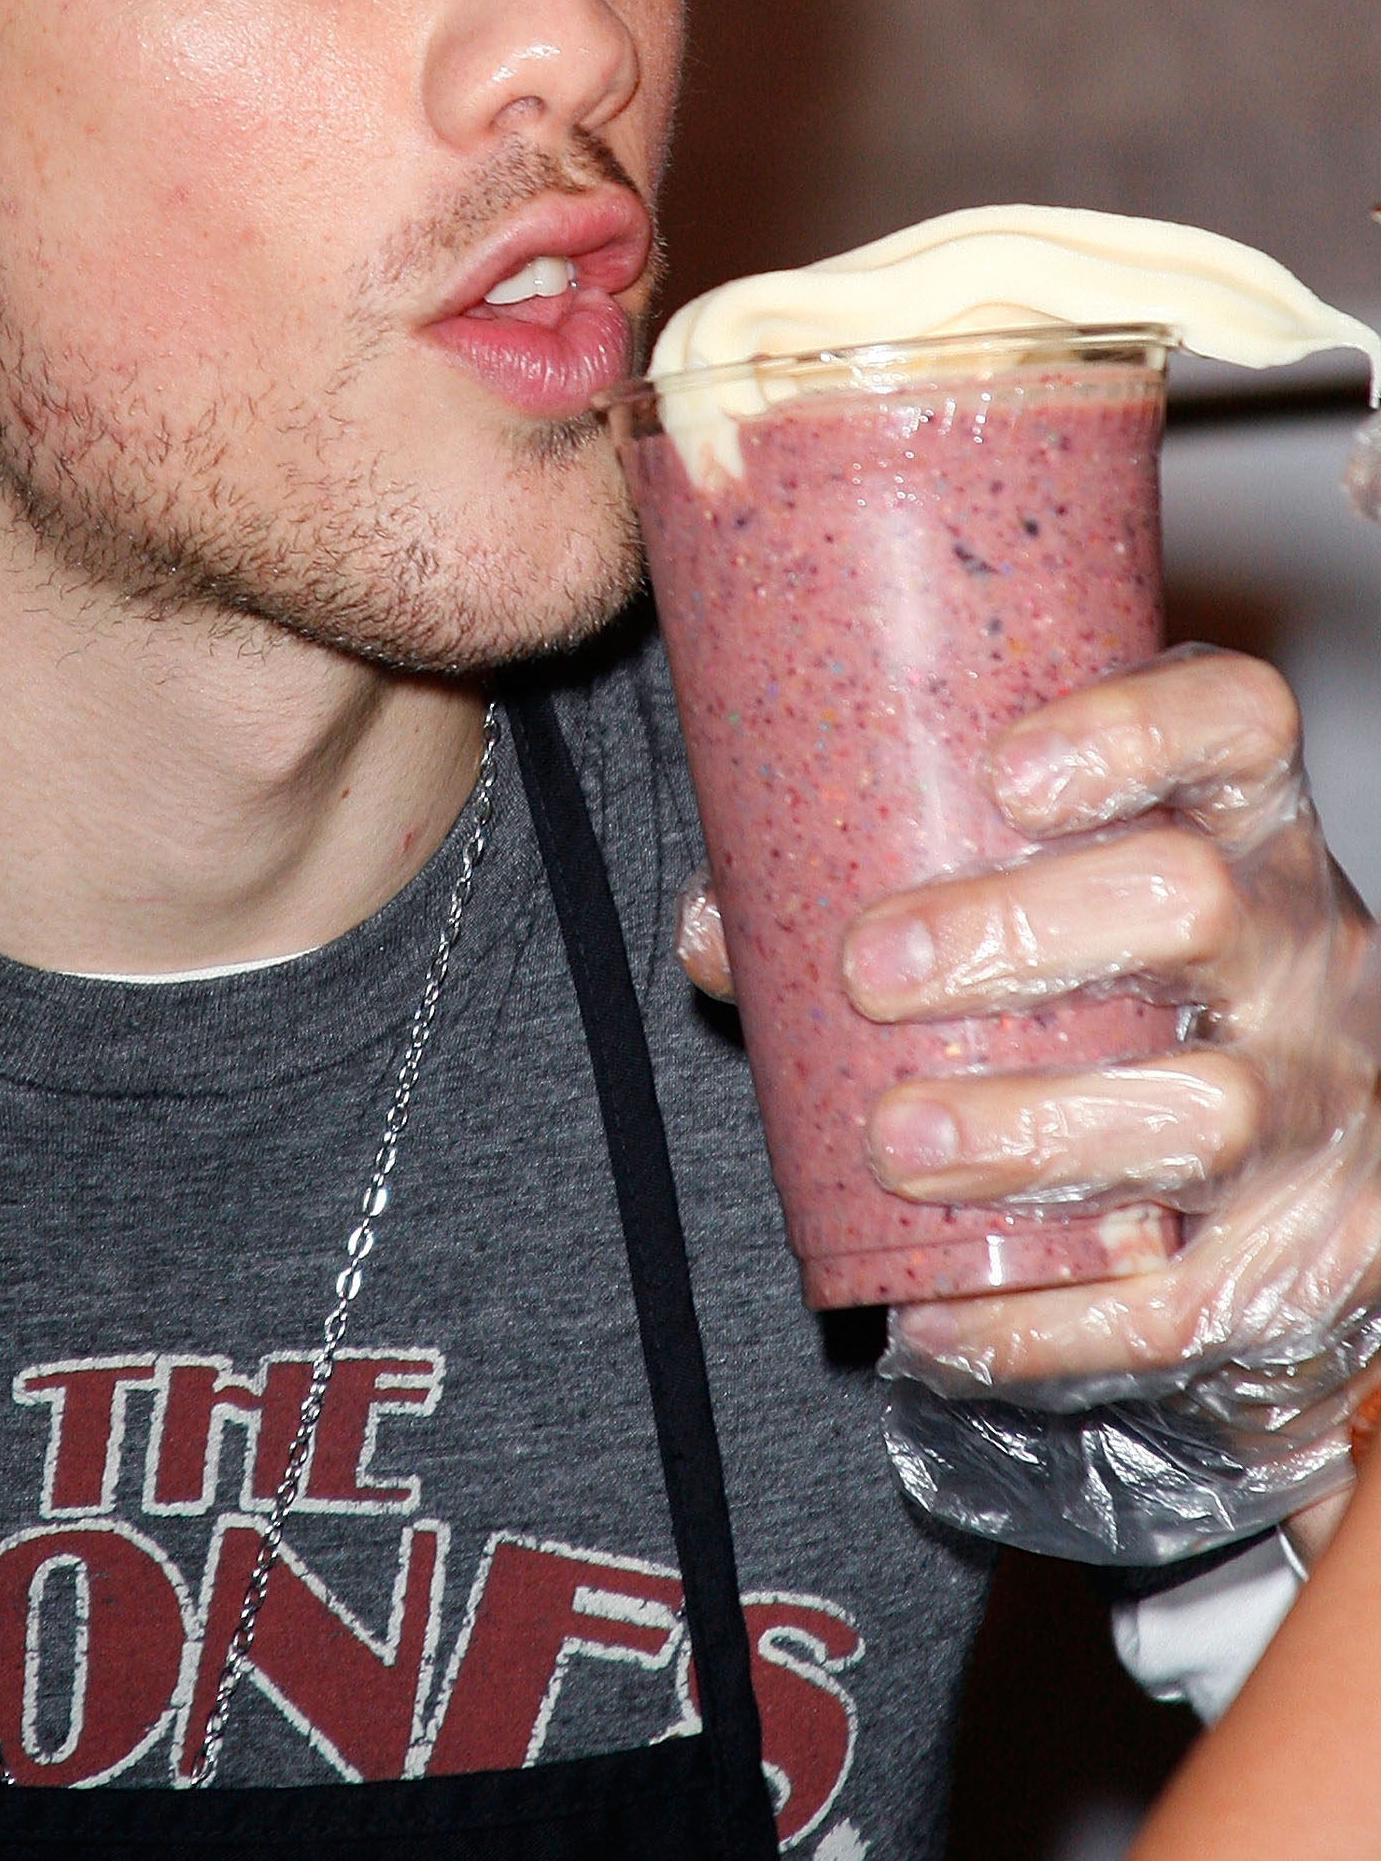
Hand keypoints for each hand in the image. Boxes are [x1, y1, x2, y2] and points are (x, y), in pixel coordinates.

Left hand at [850, 652, 1380, 1414]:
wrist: (1301, 1152)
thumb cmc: (1116, 975)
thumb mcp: (1035, 893)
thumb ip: (873, 882)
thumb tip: (717, 930)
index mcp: (1236, 817)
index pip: (1234, 720)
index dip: (1135, 733)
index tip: (1006, 771)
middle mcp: (1299, 941)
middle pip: (1193, 903)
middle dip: (1020, 934)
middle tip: (872, 970)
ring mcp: (1321, 1100)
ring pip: (1205, 1109)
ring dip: (1030, 1132)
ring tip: (896, 1144)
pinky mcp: (1318, 1253)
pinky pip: (1189, 1300)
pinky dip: (1051, 1317)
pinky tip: (941, 1314)